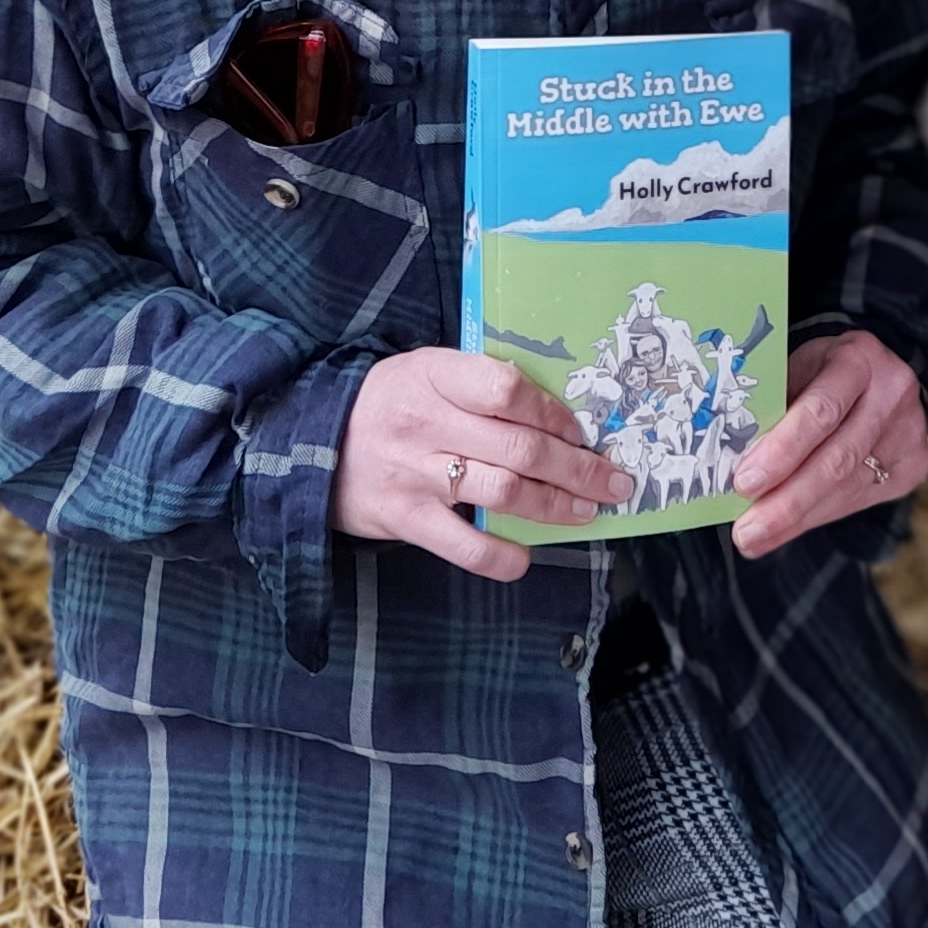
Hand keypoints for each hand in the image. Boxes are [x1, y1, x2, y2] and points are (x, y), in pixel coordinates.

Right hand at [336, 349, 632, 580]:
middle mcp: (427, 422)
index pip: (507, 389)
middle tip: (616, 482)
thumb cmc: (387, 403)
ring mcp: (416, 473)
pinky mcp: (405, 519)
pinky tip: (526, 555)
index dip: (554, 413)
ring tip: (588, 510)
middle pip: (520, 447)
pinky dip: (501, 554)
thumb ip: (480, 385)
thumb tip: (557, 413)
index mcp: (435, 375)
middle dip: (579, 468)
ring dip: (557, 506)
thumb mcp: (426, 372)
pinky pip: (464, 545)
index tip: (583, 432)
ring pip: (504, 491)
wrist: (312, 444)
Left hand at [731, 332, 926, 559]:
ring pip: (847, 488)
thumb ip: (773, 407)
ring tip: (756, 536)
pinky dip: (816, 516)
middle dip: (786, 501)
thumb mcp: (796, 369)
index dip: (782, 450)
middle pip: (837, 460)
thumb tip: (728, 459)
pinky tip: (786, 527)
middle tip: (746, 532)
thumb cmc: (820, 372)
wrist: (876, 375)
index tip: (743, 481)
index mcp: (859, 358)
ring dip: (796, 518)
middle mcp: (893, 393)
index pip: (821, 411)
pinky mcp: (913, 464)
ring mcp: (910, 432)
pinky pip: (858, 499)